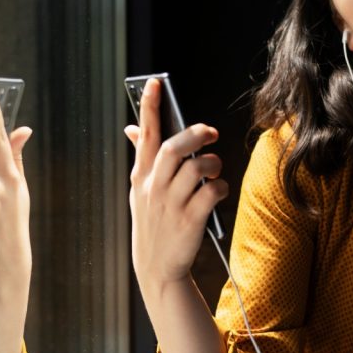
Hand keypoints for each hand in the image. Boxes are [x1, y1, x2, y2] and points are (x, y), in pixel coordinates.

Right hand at [125, 78, 228, 286]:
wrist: (157, 268)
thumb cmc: (153, 223)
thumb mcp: (140, 191)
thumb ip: (141, 158)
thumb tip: (133, 128)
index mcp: (141, 177)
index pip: (144, 135)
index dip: (149, 107)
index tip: (155, 83)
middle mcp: (153, 188)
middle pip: (173, 148)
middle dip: (194, 134)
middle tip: (209, 132)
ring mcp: (171, 205)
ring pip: (195, 168)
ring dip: (211, 163)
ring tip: (214, 168)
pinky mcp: (190, 220)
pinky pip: (211, 192)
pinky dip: (219, 186)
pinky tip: (217, 190)